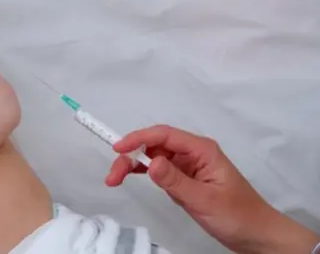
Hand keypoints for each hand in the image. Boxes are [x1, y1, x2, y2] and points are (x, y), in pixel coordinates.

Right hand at [106, 125, 318, 253]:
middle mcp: (193, 153)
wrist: (256, 234)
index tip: (117, 148)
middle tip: (113, 175)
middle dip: (130, 155)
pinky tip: (131, 177)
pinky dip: (143, 172)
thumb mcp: (203, 199)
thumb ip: (175, 180)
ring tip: (115, 179)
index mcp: (201, 150)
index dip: (138, 138)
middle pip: (154, 144)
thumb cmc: (237, 215)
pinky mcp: (184, 178)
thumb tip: (149, 162)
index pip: (164, 135)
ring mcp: (188, 165)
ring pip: (153, 156)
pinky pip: (159, 169)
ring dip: (133, 164)